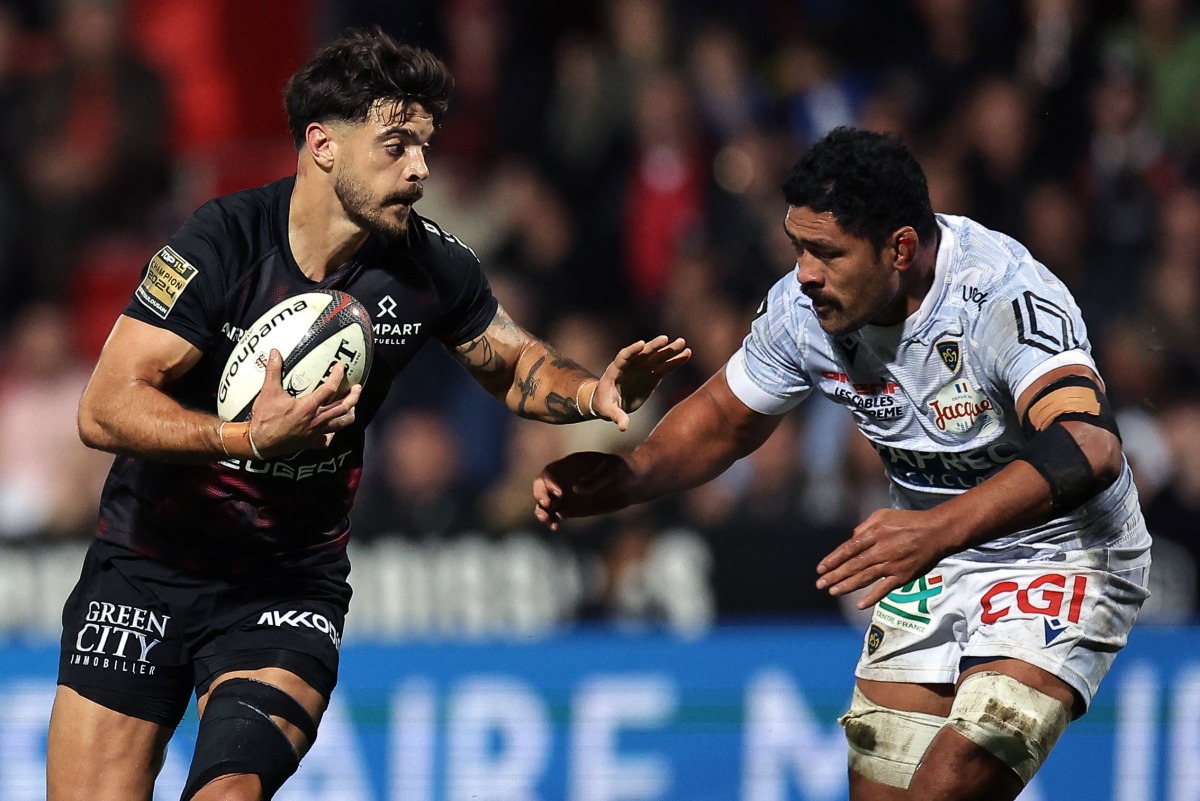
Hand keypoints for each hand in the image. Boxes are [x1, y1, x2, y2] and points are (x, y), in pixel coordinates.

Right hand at [247, 350, 361, 456]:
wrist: (259, 443)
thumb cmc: (264, 418)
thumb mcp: (268, 392)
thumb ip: (273, 371)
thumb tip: (275, 352)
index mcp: (309, 406)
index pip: (330, 388)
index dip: (338, 375)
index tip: (341, 366)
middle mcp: (317, 420)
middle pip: (343, 407)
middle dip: (354, 396)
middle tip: (358, 387)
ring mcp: (316, 433)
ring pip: (341, 424)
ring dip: (349, 414)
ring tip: (352, 407)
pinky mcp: (311, 443)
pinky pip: (328, 440)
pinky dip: (333, 434)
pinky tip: (333, 429)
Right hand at [533, 451, 638, 529]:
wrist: (632, 483)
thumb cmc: (621, 470)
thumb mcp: (611, 470)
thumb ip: (594, 480)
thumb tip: (575, 490)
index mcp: (570, 465)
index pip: (550, 472)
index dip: (549, 482)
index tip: (560, 492)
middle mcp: (563, 479)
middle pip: (541, 487)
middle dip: (539, 495)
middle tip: (546, 505)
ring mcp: (567, 495)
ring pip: (546, 503)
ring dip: (542, 511)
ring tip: (546, 519)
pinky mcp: (573, 509)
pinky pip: (557, 515)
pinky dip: (553, 521)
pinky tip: (554, 527)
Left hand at [592, 335, 690, 430]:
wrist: (609, 402)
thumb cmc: (604, 404)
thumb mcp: (607, 410)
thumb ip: (616, 416)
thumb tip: (623, 427)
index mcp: (616, 370)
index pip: (624, 357)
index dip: (632, 351)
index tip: (642, 344)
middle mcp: (631, 366)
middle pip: (643, 353)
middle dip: (654, 346)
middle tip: (666, 339)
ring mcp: (642, 369)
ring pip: (657, 357)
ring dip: (669, 350)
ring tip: (683, 343)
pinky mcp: (652, 376)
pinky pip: (665, 367)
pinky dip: (675, 361)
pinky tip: (687, 354)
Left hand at [815, 508, 960, 608]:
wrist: (937, 532)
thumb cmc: (908, 521)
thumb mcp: (883, 515)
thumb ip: (864, 527)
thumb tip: (851, 540)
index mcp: (874, 534)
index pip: (848, 549)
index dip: (833, 560)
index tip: (820, 568)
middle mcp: (880, 551)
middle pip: (852, 565)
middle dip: (834, 576)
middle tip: (820, 584)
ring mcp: (892, 565)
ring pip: (864, 578)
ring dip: (847, 586)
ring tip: (832, 592)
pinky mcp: (903, 576)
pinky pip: (885, 589)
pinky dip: (872, 597)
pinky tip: (859, 604)